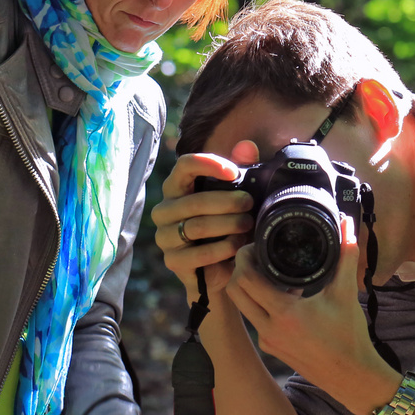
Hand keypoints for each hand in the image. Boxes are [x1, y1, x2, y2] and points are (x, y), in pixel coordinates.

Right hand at [151, 142, 259, 303]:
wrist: (221, 269)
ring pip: (196, 226)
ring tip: (248, 225)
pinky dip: (221, 249)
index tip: (234, 172)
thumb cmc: (227, 224)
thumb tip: (247, 146)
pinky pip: (198, 253)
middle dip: (227, 202)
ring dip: (227, 225)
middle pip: (194, 201)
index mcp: (176, 188)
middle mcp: (164, 210)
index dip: (208, 164)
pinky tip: (237, 247)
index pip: (184, 166)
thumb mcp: (236, 195)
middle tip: (250, 205)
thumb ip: (241, 168)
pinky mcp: (173, 261)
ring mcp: (165, 237)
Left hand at [224, 217, 398, 414]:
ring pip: (243, 307)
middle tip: (255, 256)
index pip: (245, 279)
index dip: (244, 258)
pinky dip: (260, 305)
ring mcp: (268, 341)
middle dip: (239, 270)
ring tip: (268, 272)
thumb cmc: (350, 337)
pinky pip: (255, 320)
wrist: (352, 377)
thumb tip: (347, 225)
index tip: (253, 245)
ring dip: (248, 288)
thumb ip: (345, 255)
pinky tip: (281, 296)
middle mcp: (269, 328)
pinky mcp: (271, 349)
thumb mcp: (347, 293)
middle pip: (234, 291)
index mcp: (284, 313)